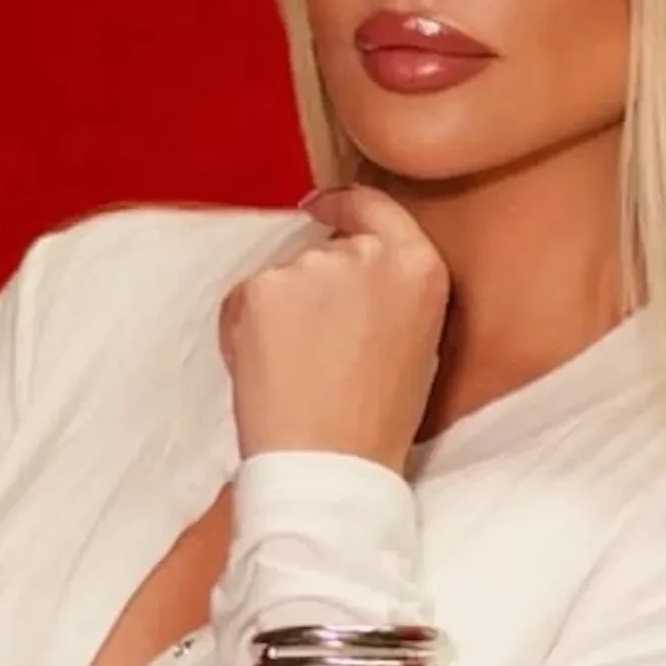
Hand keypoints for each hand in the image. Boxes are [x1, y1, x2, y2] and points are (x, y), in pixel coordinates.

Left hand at [219, 186, 449, 472]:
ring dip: (283, 310)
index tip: (322, 206)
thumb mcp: (419, 339)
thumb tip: (352, 266)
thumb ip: (393, 288)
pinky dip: (246, 327)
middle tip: (321, 347)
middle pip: (326, 248)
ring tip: (298, 368)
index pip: (377, 206)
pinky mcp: (262, 288)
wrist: (330, 462)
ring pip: (284, 276)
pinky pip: (246, 297)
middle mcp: (367, 254)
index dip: (345, 204)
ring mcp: (311, 267)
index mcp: (419, 266)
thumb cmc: (377, 417)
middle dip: (317, 286)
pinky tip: (268, 369)